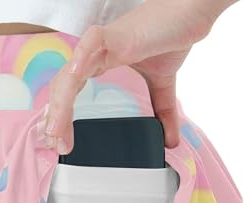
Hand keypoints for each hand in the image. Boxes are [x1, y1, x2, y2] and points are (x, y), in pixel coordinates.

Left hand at [39, 0, 237, 151]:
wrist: (191, 8)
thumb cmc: (171, 35)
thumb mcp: (163, 83)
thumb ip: (163, 111)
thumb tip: (170, 141)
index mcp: (100, 64)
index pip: (71, 94)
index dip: (62, 118)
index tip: (61, 143)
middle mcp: (94, 55)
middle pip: (63, 89)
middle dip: (55, 118)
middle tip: (55, 145)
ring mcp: (103, 44)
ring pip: (70, 74)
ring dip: (60, 103)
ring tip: (55, 129)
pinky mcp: (117, 33)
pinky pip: (92, 42)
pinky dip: (80, 57)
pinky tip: (73, 77)